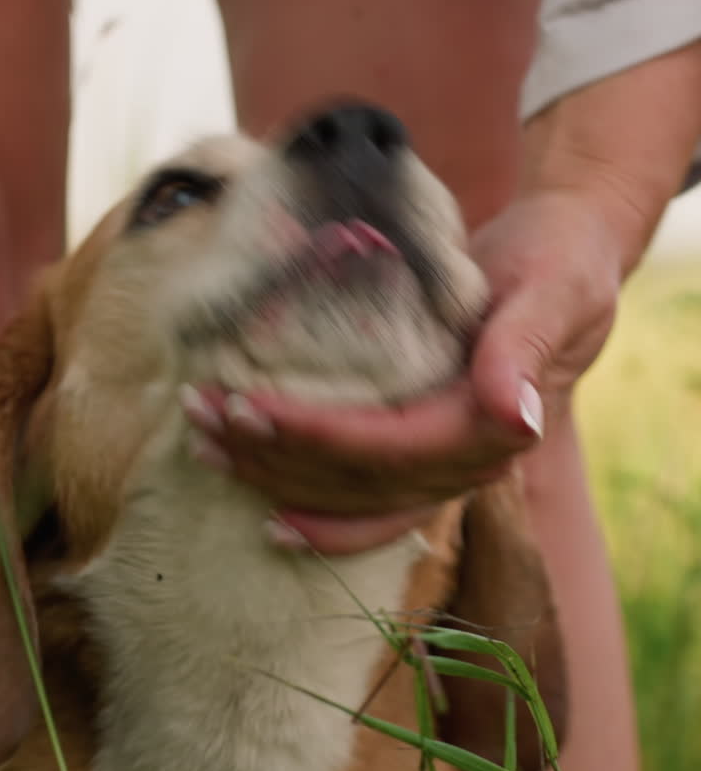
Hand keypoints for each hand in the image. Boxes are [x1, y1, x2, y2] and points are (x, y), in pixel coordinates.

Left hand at [183, 186, 619, 553]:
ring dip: (276, 479)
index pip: (393, 447)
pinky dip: (318, 511)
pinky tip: (263, 509)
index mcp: (498, 424)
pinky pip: (370, 501)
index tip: (249, 408)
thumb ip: (526, 347)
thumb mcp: (552, 288)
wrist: (567, 258)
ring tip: (204, 446)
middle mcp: (472, 459)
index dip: (318, 438)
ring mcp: (448, 462)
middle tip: (203, 416)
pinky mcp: (425, 450)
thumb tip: (515, 415)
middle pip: (362, 482)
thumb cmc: (559, 260)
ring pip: (355, 498)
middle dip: (276, 457)